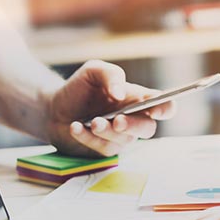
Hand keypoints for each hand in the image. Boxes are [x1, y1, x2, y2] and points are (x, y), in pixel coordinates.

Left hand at [44, 60, 175, 156]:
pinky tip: (75, 127)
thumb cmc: (79, 88)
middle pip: (148, 128)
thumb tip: (121, 93)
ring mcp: (120, 136)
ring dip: (107, 131)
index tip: (156, 110)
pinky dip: (88, 138)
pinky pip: (104, 148)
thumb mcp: (93, 71)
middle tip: (117, 120)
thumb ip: (111, 75)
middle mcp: (133, 118)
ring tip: (91, 122)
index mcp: (137, 98)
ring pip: (125, 140)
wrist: (53, 108)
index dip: (166, 108)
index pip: (163, 105)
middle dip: (134, 125)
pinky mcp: (105, 149)